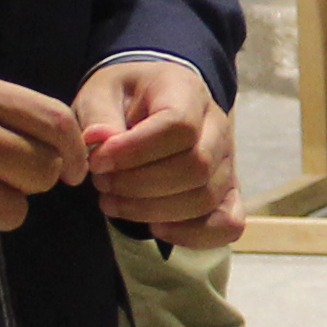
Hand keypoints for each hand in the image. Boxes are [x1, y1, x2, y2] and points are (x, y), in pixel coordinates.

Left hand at [77, 55, 239, 247]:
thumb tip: (100, 140)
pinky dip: (193, 234)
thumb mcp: (100, 92)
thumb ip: (98, 115)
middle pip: (195, 167)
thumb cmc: (124, 97)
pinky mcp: (227, 191)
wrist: (149, 102)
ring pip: (205, 198)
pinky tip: (155, 228)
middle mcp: (217, 126)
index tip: (98, 161)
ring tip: (113, 202)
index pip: (178, 126)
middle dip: (139, 185)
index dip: (135, 151)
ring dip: (153, 210)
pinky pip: (228, 224)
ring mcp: (227, 161)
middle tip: (101, 183)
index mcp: (187, 91)